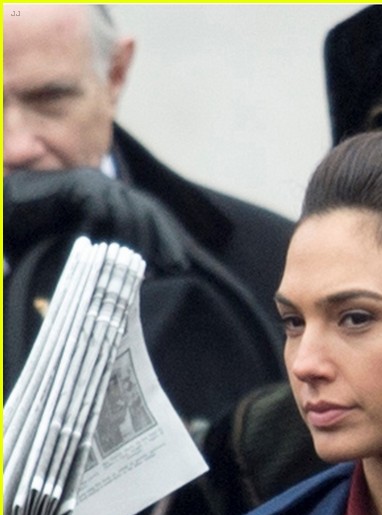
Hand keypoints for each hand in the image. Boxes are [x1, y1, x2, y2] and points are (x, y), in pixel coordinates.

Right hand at [4, 168, 190, 271]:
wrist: (7, 215)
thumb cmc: (41, 236)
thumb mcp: (87, 249)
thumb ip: (110, 256)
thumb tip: (142, 277)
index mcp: (112, 199)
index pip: (149, 215)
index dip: (166, 239)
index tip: (178, 265)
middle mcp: (106, 186)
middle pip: (144, 212)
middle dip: (158, 241)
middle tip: (165, 268)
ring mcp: (91, 183)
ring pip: (124, 211)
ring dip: (128, 241)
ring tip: (129, 267)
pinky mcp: (74, 185)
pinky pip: (96, 207)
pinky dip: (99, 230)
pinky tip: (101, 252)